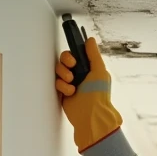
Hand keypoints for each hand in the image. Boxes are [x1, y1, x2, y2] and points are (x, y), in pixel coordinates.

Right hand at [54, 37, 122, 152]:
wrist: (90, 116)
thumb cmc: (98, 94)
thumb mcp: (99, 71)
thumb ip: (94, 54)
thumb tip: (89, 39)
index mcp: (90, 68)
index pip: (77, 54)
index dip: (72, 53)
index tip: (73, 58)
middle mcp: (80, 74)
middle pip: (65, 60)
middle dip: (66, 62)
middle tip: (71, 67)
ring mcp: (71, 83)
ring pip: (59, 70)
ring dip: (64, 74)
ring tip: (72, 83)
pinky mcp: (63, 92)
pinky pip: (57, 82)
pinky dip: (62, 86)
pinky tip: (70, 93)